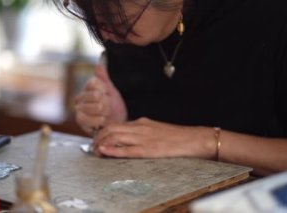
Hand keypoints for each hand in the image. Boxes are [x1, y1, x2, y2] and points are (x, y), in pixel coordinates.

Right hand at [74, 64, 126, 134]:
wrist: (115, 123)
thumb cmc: (112, 106)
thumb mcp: (111, 90)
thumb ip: (104, 78)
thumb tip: (98, 64)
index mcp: (87, 87)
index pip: (95, 83)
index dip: (106, 90)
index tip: (108, 96)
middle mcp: (79, 97)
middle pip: (97, 95)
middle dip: (108, 103)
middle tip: (108, 107)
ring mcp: (78, 109)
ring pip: (98, 107)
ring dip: (106, 112)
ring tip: (106, 115)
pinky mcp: (80, 121)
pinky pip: (93, 119)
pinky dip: (101, 121)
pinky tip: (103, 121)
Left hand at [93, 117, 216, 158]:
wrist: (194, 139)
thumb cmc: (177, 137)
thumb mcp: (156, 130)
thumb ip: (142, 132)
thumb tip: (129, 137)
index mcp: (142, 123)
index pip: (116, 125)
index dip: (103, 132)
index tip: (98, 140)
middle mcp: (140, 127)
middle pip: (111, 129)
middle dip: (98, 138)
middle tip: (92, 147)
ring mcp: (143, 138)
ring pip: (115, 137)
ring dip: (101, 144)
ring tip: (95, 152)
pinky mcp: (148, 149)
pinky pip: (127, 149)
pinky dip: (113, 150)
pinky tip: (104, 151)